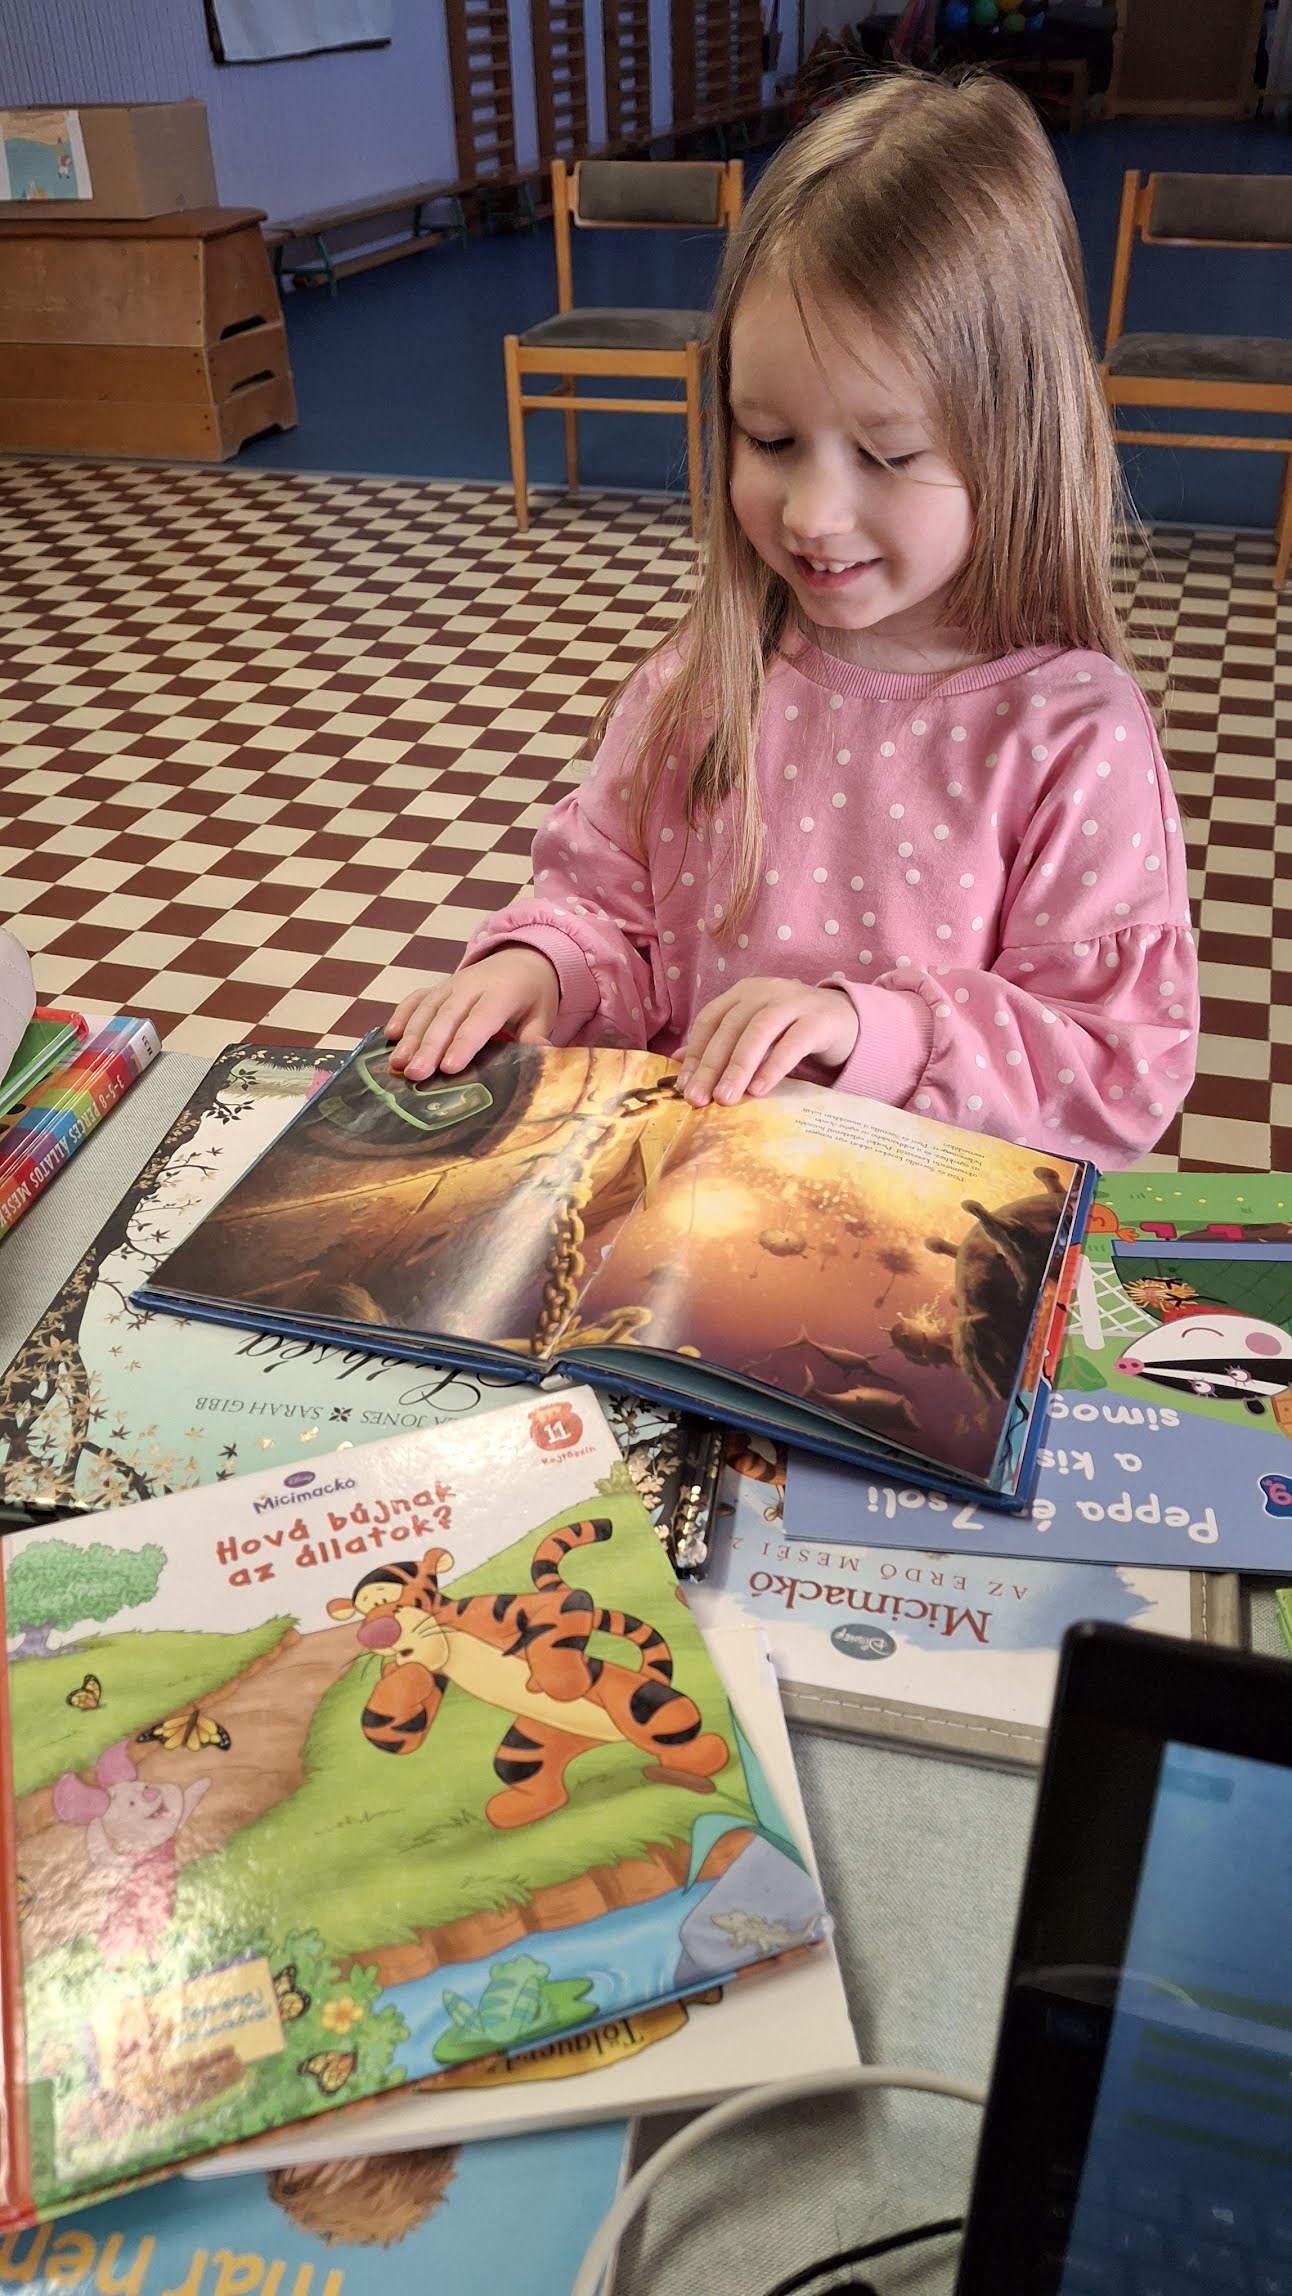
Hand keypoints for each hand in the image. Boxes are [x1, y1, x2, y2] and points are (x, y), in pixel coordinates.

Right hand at [386, 948, 559, 1080]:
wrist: (520, 959)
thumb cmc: (532, 994)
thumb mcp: (542, 1013)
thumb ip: (536, 1034)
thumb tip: (542, 1055)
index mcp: (502, 992)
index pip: (481, 1019)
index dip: (464, 1043)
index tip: (448, 1068)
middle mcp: (472, 985)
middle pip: (447, 1016)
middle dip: (429, 1046)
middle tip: (414, 1074)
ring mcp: (451, 984)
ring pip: (427, 1009)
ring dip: (410, 1036)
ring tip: (397, 1064)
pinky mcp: (438, 987)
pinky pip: (416, 998)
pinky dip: (402, 1014)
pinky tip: (390, 1035)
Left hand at [677, 979, 858, 1106]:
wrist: (846, 1019)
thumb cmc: (792, 1029)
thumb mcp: (754, 1034)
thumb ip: (721, 1044)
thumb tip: (678, 1064)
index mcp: (743, 992)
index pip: (710, 1019)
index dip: (695, 1053)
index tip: (684, 1086)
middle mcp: (765, 991)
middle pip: (731, 1026)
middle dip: (711, 1065)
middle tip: (698, 1099)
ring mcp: (794, 1002)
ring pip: (759, 1031)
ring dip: (739, 1066)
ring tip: (726, 1098)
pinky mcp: (819, 1019)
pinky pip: (794, 1042)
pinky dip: (774, 1065)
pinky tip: (759, 1089)